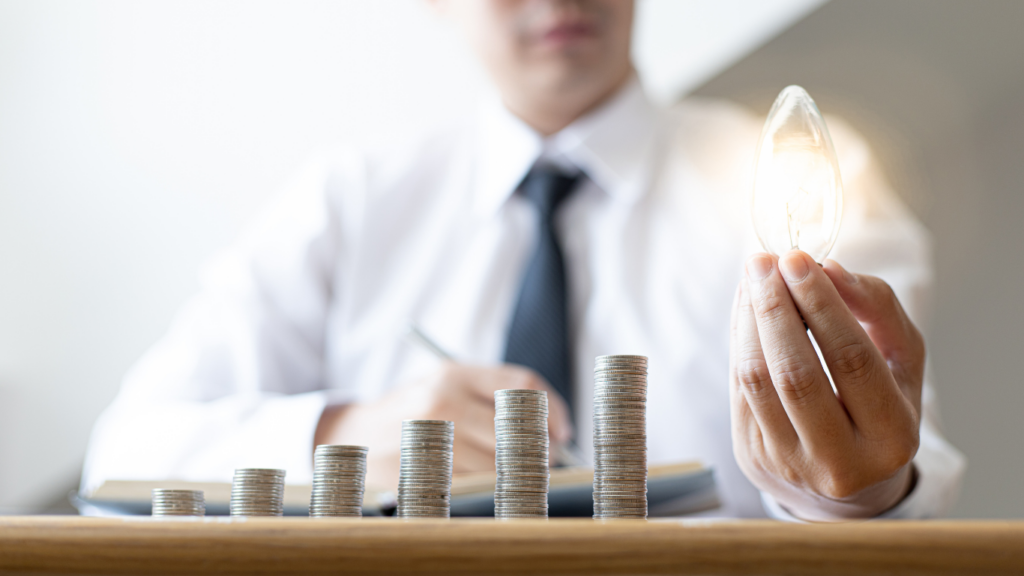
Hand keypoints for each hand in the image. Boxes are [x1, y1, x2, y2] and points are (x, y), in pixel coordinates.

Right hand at [315, 362, 572, 490]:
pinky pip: (471, 488)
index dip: (553, 413)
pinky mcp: (417, 473)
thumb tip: (556, 433)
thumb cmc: (415, 411)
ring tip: (509, 475)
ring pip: (498, 466)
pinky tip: (480, 485)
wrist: (351, 434)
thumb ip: (495, 398)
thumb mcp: (447, 385)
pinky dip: (485, 491)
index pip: (523, 387)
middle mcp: (441, 401)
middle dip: (538, 452)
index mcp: (453, 373)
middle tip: (544, 461)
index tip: (563, 433)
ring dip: (513, 477)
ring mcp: (427, 438)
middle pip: (516, 431)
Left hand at [729, 250, 922, 519]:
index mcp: (892, 437)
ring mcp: (790, 463)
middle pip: (796, 374)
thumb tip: (828, 269)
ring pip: (758, 381)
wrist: (847, 480)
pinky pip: (740, 388)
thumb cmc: (879, 404)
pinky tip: (746, 308)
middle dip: (776, 309)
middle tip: (765, 262)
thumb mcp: (900, 361)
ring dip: (749, 321)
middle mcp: (840, 461)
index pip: (851, 360)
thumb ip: (877, 309)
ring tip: (754, 278)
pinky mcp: (753, 455)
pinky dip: (740, 340)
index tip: (798, 258)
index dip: (821, 305)